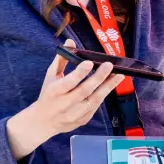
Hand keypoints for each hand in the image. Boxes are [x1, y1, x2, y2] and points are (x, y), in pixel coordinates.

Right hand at [8, 41, 123, 158]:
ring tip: (119, 75)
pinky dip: (103, 95)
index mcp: (54, 91)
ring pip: (94, 100)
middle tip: (109, 65)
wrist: (44, 122)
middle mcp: (64, 104)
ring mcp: (74, 114)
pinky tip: (111, 85)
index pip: (68, 82)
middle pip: (84, 91)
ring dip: (108, 87)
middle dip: (98, 78)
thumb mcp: (50, 76)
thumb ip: (61, 59)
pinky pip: (96, 106)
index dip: (79, 73)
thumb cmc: (49, 94)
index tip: (89, 62)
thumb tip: (70, 41)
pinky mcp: (83, 120)